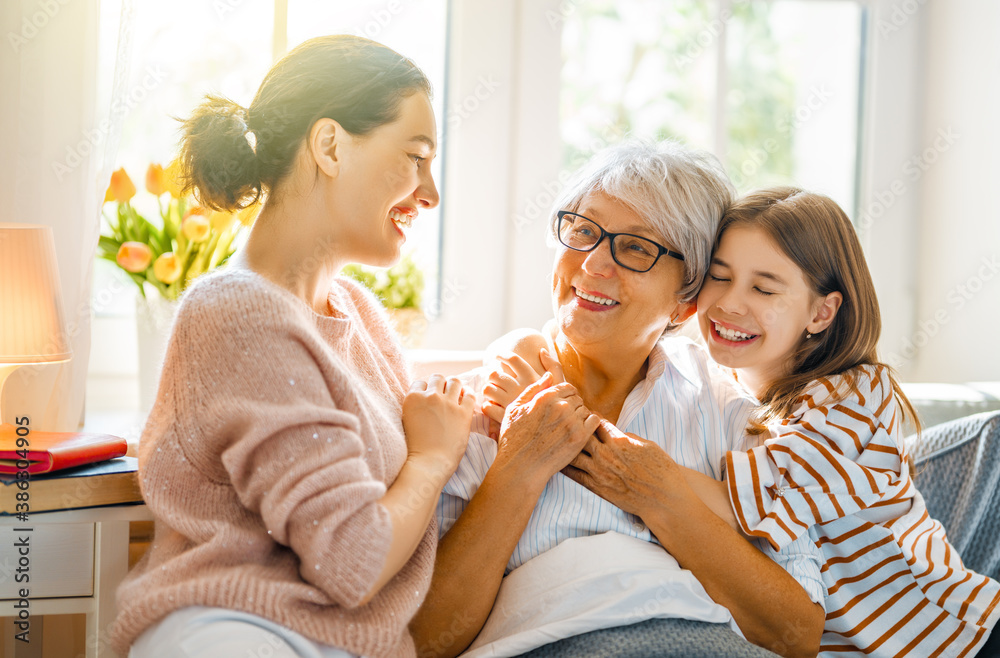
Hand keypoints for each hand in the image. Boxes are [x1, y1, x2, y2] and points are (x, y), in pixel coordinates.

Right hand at [402, 375, 475, 473]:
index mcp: (413, 398)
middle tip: (443, 394)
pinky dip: (468, 394)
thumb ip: (415, 406)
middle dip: (440, 384)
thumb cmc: (416, 447)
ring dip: (454, 386)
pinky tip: (466, 399)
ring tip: (456, 394)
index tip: (429, 396)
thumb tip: (423, 398)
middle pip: (437, 378)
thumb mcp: (407, 420)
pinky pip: (469, 394)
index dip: (425, 389)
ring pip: (454, 381)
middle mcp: (430, 396)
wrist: (429, 464)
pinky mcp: (464, 413)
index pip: (421, 382)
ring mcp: (448, 404)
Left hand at [482, 349, 564, 438]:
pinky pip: (487, 407)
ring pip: (488, 389)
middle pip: (495, 373)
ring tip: (495, 395)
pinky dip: (488, 407)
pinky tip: (494, 409)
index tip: (498, 356)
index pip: (513, 360)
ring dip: (489, 391)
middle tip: (495, 380)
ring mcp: (510, 404)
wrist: (552, 440)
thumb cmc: (558, 411)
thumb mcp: (560, 387)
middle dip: (492, 376)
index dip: (503, 355)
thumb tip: (542, 350)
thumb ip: (554, 367)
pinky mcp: (503, 419)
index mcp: (532, 379)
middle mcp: (519, 389)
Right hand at [494, 371, 600, 490]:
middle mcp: (560, 406)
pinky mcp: (580, 437)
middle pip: (577, 398)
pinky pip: (595, 422)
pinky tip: (578, 432)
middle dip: (572, 406)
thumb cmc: (513, 439)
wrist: (520, 468)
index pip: (567, 387)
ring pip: (585, 410)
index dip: (565, 395)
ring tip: (568, 428)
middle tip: (563, 420)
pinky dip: (589, 425)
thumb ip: (533, 389)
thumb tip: (549, 375)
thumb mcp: (515, 409)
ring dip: (579, 416)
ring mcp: (571, 422)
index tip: (561, 406)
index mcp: (545, 397)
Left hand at [562, 420, 680, 518]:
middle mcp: (606, 455)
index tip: (586, 415)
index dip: (591, 417)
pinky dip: (566, 468)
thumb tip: (618, 435)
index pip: (598, 423)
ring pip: (574, 455)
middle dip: (575, 429)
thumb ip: (629, 438)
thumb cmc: (660, 470)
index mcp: (619, 441)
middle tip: (569, 425)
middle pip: (582, 435)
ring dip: (567, 447)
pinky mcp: (597, 487)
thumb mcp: (648, 445)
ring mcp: (600, 472)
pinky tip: (559, 463)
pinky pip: (575, 475)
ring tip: (559, 442)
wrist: (662, 498)